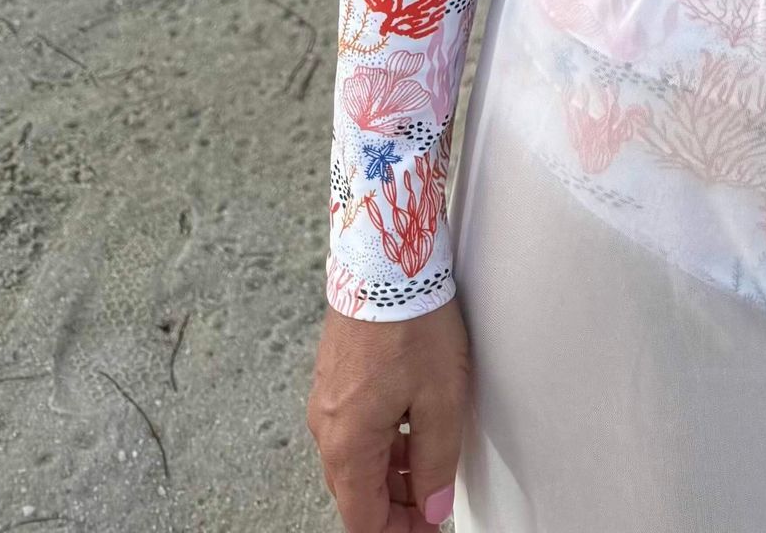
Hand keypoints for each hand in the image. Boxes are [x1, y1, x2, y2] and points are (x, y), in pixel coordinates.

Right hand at [308, 300, 471, 530]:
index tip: (428, 526)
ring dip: (389, 475)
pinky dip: (380, 444)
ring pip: (354, 462)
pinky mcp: (333, 377)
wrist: (385, 259)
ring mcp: (324, 401)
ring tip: (429, 467)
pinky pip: (352, 429)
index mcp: (348, 444)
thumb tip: (432, 507)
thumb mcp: (441, 400)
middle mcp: (326, 428)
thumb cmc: (412, 322)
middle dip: (394, 507)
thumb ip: (436, 463)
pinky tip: (410, 430)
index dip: (399, 532)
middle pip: (355, 494)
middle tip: (433, 503)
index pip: (364, 519)